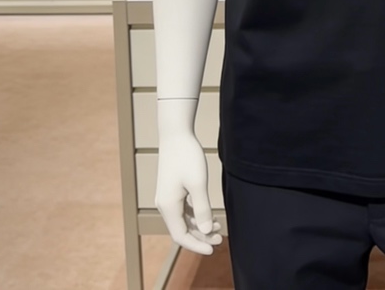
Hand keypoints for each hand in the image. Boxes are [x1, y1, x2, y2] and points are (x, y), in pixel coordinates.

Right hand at [155, 132, 223, 254]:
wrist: (175, 135)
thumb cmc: (187, 156)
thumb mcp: (198, 183)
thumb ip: (202, 208)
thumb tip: (206, 230)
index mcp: (168, 206)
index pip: (180, 236)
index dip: (196, 245)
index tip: (212, 250)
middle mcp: (164, 205)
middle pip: (182, 230)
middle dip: (201, 237)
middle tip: (220, 239)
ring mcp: (167, 198)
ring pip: (183, 221)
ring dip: (200, 226)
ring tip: (219, 227)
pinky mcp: (172, 190)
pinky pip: (183, 210)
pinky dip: (196, 216)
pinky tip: (209, 215)